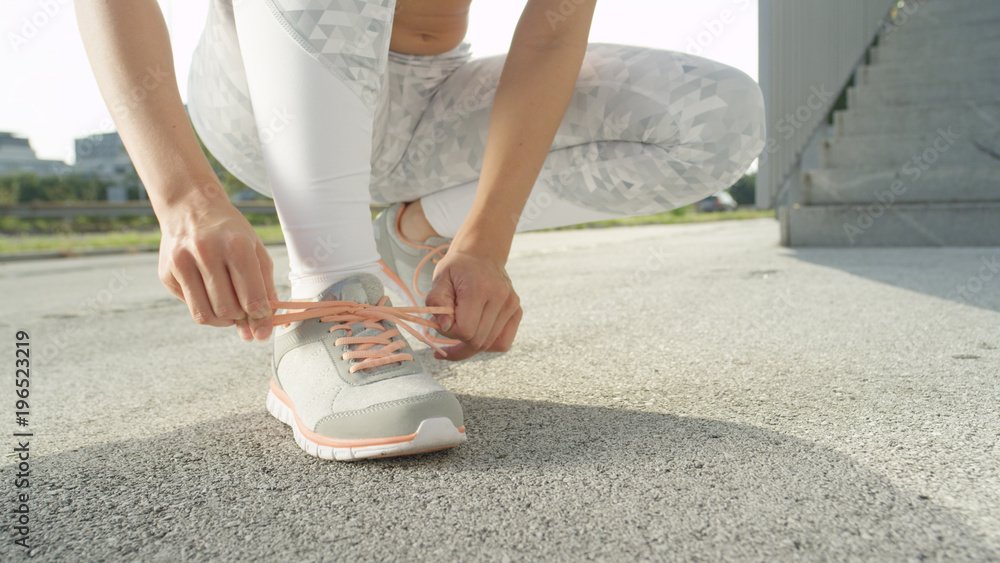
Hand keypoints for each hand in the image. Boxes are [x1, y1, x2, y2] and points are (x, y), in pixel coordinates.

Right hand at [157, 199, 277, 341]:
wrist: (190, 206)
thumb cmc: (230, 231)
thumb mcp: (256, 250)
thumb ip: (265, 288)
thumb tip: (264, 326)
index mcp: (236, 246)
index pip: (251, 298)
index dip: (261, 317)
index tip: (263, 322)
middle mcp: (206, 253)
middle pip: (228, 310)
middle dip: (241, 318)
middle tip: (245, 311)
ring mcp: (181, 263)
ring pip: (205, 315)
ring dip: (222, 320)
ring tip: (230, 309)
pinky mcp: (166, 273)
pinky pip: (190, 307)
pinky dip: (205, 308)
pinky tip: (209, 291)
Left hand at [425, 248, 521, 360]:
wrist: (482, 254)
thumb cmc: (458, 267)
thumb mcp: (440, 278)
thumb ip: (436, 301)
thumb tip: (444, 326)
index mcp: (480, 289)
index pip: (465, 330)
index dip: (449, 332)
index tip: (443, 321)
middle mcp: (501, 298)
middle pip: (478, 341)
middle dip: (458, 339)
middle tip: (449, 326)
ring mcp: (512, 306)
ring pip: (490, 345)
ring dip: (471, 343)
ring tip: (461, 330)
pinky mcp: (517, 312)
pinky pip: (503, 343)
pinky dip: (488, 344)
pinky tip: (477, 334)